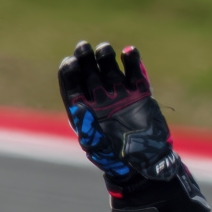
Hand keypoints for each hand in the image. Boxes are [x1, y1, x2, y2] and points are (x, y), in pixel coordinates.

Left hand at [57, 41, 205, 211]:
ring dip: (104, 53)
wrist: (143, 162)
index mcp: (83, 108)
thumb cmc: (113, 156)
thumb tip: (79, 105)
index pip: (70, 82)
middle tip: (83, 48)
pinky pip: (133, 68)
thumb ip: (85, 122)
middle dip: (84, 55)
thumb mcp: (93, 141)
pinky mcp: (139, 90)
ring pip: (108, 63)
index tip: (70, 64)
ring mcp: (118, 91)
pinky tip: (128, 53)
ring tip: (104, 51)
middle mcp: (99, 96)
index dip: (68, 70)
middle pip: (87, 67)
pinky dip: (132, 57)